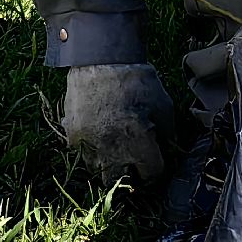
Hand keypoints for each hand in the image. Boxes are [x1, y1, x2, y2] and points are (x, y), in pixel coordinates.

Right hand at [62, 63, 174, 184]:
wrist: (100, 59)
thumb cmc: (136, 81)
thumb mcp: (163, 104)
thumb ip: (168, 133)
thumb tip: (168, 149)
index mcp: (139, 144)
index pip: (152, 174)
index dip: (157, 168)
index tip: (155, 161)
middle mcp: (112, 151)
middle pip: (120, 182)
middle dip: (130, 175)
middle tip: (134, 161)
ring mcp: (89, 145)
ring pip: (98, 170)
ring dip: (109, 164)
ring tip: (115, 148)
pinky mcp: (73, 136)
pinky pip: (82, 154)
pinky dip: (92, 150)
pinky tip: (99, 135)